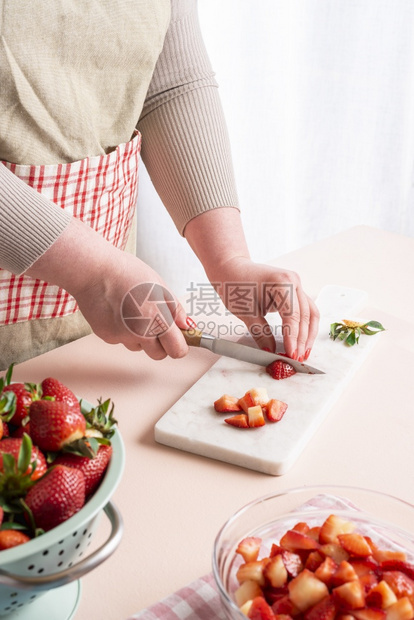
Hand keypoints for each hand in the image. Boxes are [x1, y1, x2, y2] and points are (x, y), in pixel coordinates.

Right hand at [26, 218, 188, 359]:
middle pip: (159, 355)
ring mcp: (121, 337)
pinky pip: (122, 341)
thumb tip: (187, 326)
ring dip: (140, 337)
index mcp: (157, 319)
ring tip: (133, 312)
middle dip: (161, 343)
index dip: (180, 344)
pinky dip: (123, 331)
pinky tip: (119, 312)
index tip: (178, 337)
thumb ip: (176, 309)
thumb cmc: (126, 272)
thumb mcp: (160, 285)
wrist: (93, 270)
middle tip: (156, 323)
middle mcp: (140, 333)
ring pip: (139, 347)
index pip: (178, 351)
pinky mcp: (106, 337)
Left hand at [210, 256, 319, 360]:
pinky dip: (305, 326)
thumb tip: (271, 352)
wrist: (231, 268)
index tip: (291, 355)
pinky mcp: (294, 291)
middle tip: (298, 359)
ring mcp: (296, 285)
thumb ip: (261, 333)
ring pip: (310, 313)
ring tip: (304, 353)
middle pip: (305, 316)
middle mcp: (293, 281)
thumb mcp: (246, 312)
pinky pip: (305, 310)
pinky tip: (303, 341)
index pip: (292, 316)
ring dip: (308, 334)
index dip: (293, 338)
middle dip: (302, 340)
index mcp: (282, 283)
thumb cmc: (235, 285)